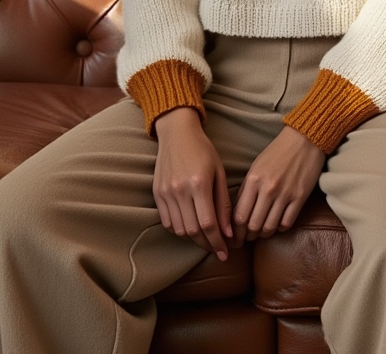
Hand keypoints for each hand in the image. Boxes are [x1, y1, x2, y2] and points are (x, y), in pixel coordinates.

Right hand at [153, 107, 232, 260]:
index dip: (217, 242)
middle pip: (192, 231)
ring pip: (179, 229)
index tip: (225, 253)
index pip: (208, 224)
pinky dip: (179, 229)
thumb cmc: (203, 150)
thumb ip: (223, 204)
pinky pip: (167, 221)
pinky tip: (190, 226)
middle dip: (207, 244)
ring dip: (193, 239)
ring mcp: (166, 192)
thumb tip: (228, 232)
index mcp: (199, 184)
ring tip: (205, 238)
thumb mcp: (219, 172)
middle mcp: (179, 190)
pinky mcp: (157, 193)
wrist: (177, 133)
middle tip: (217, 248)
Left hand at [231, 126, 325, 245]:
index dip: (235, 232)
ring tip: (261, 233)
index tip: (235, 238)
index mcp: (253, 179)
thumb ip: (247, 189)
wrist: (304, 140)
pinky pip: (287, 223)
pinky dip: (280, 228)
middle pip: (253, 225)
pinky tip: (277, 225)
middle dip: (248, 236)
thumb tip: (239, 212)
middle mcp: (268, 189)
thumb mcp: (256, 166)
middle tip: (246, 239)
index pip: (239, 215)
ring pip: (269, 227)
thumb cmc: (277, 152)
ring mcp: (285, 194)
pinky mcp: (300, 197)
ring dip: (264, 234)